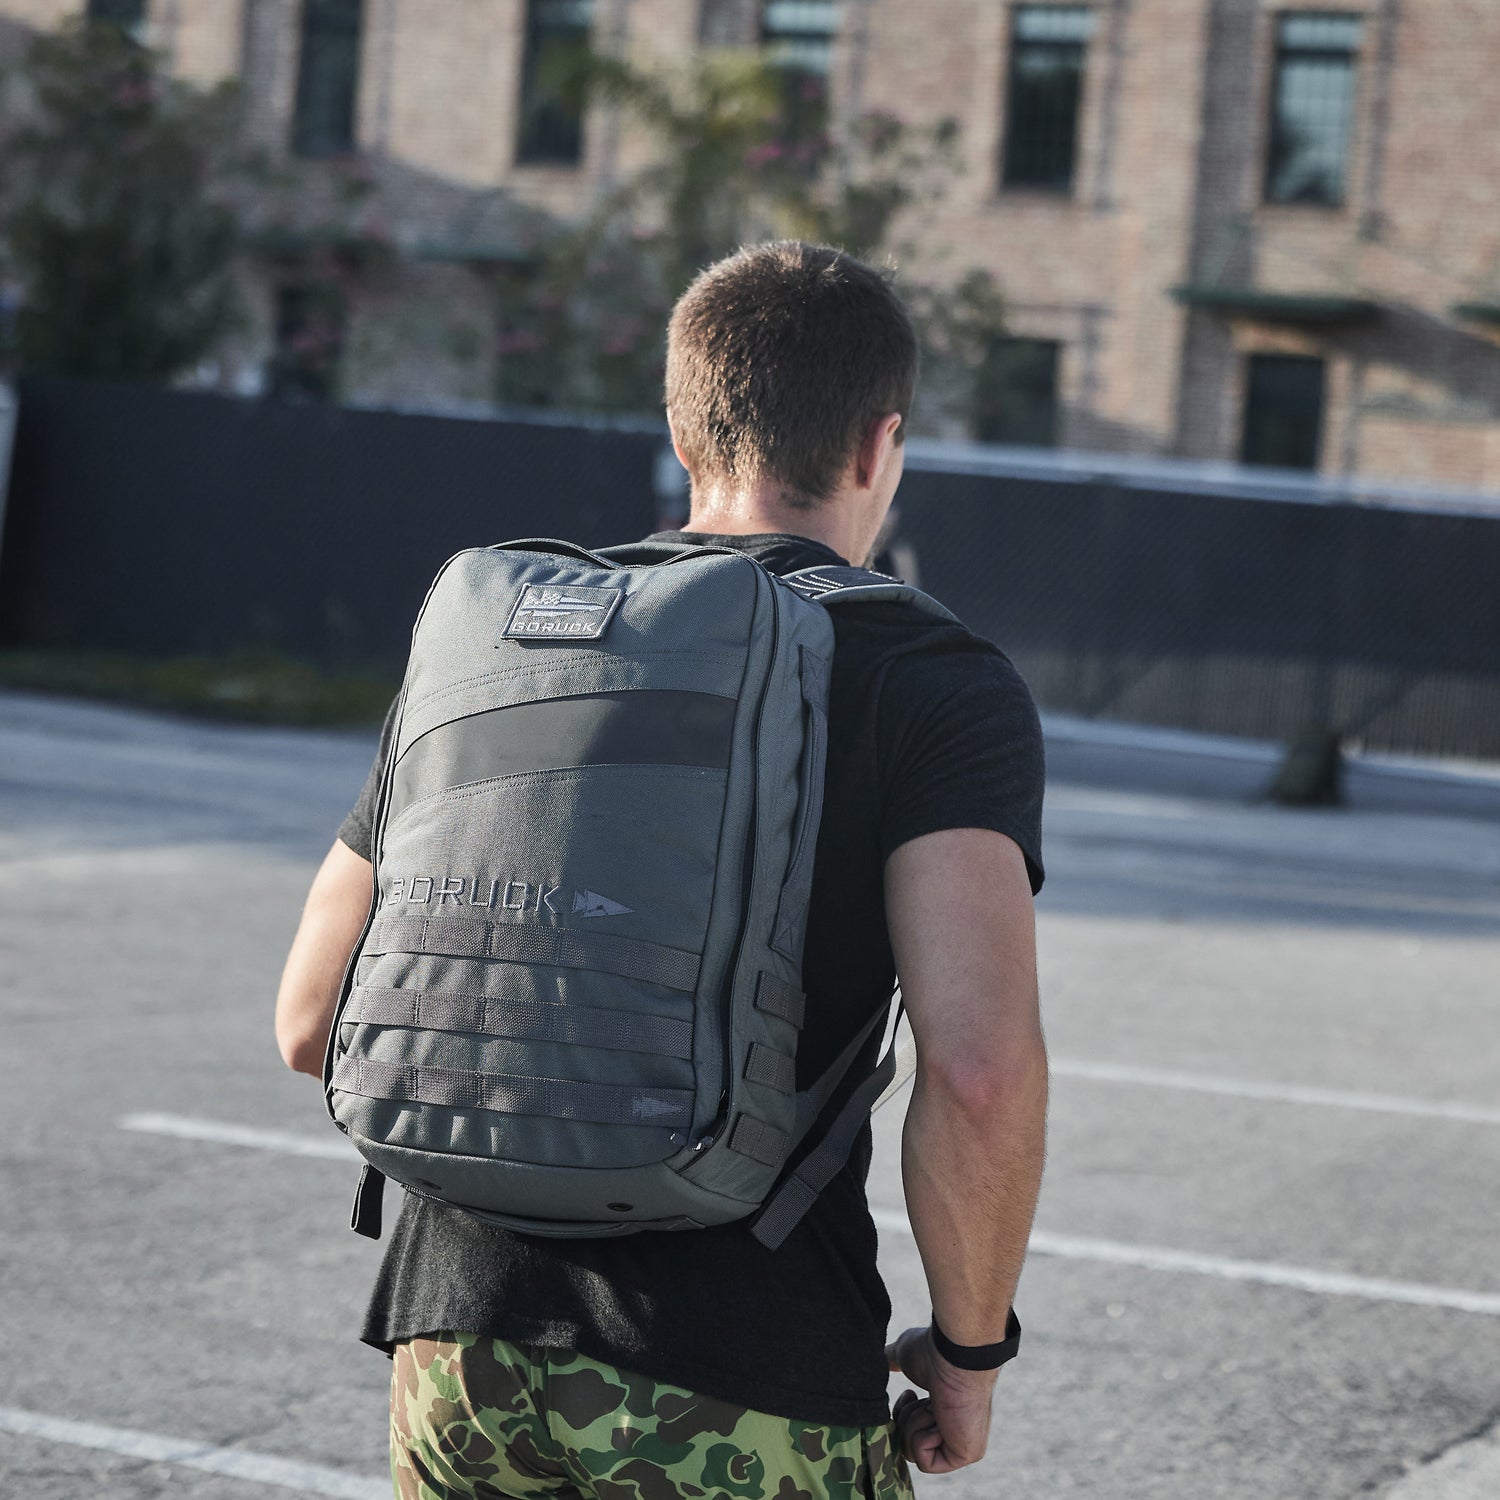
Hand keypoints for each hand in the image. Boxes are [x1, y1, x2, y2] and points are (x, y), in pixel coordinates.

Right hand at [885, 1324, 998, 1473]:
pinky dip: (922, 1439)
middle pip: (907, 1441)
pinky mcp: (964, 1455)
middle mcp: (953, 1428)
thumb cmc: (933, 1353)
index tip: (911, 1393)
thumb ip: (893, 1361)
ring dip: (914, 1425)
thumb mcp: (904, 1356)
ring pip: (912, 1452)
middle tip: (924, 1401)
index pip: (909, 1427)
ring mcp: (960, 1443)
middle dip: (907, 1418)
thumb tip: (880, 1356)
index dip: (902, 1412)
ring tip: (933, 1407)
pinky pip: (925, 1463)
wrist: (954, 1357)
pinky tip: (939, 1419)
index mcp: (943, 1409)